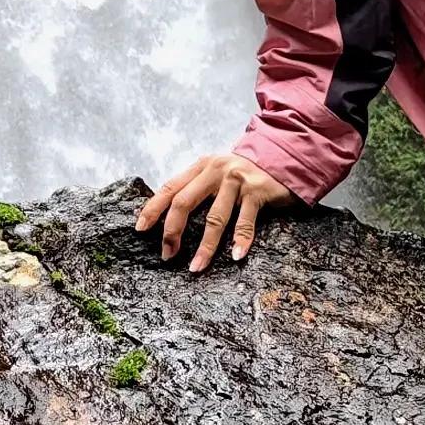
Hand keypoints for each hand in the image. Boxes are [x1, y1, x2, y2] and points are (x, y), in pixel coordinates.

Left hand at [137, 151, 289, 272]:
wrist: (284, 157)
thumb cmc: (246, 173)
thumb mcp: (218, 172)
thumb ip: (199, 187)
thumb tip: (171, 216)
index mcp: (201, 166)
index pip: (169, 188)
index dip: (153, 209)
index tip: (140, 229)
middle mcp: (215, 170)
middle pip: (184, 203)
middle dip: (172, 231)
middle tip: (167, 254)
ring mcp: (237, 180)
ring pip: (214, 218)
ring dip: (205, 247)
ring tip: (196, 267)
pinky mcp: (257, 191)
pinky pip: (245, 221)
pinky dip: (241, 241)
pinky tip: (235, 256)